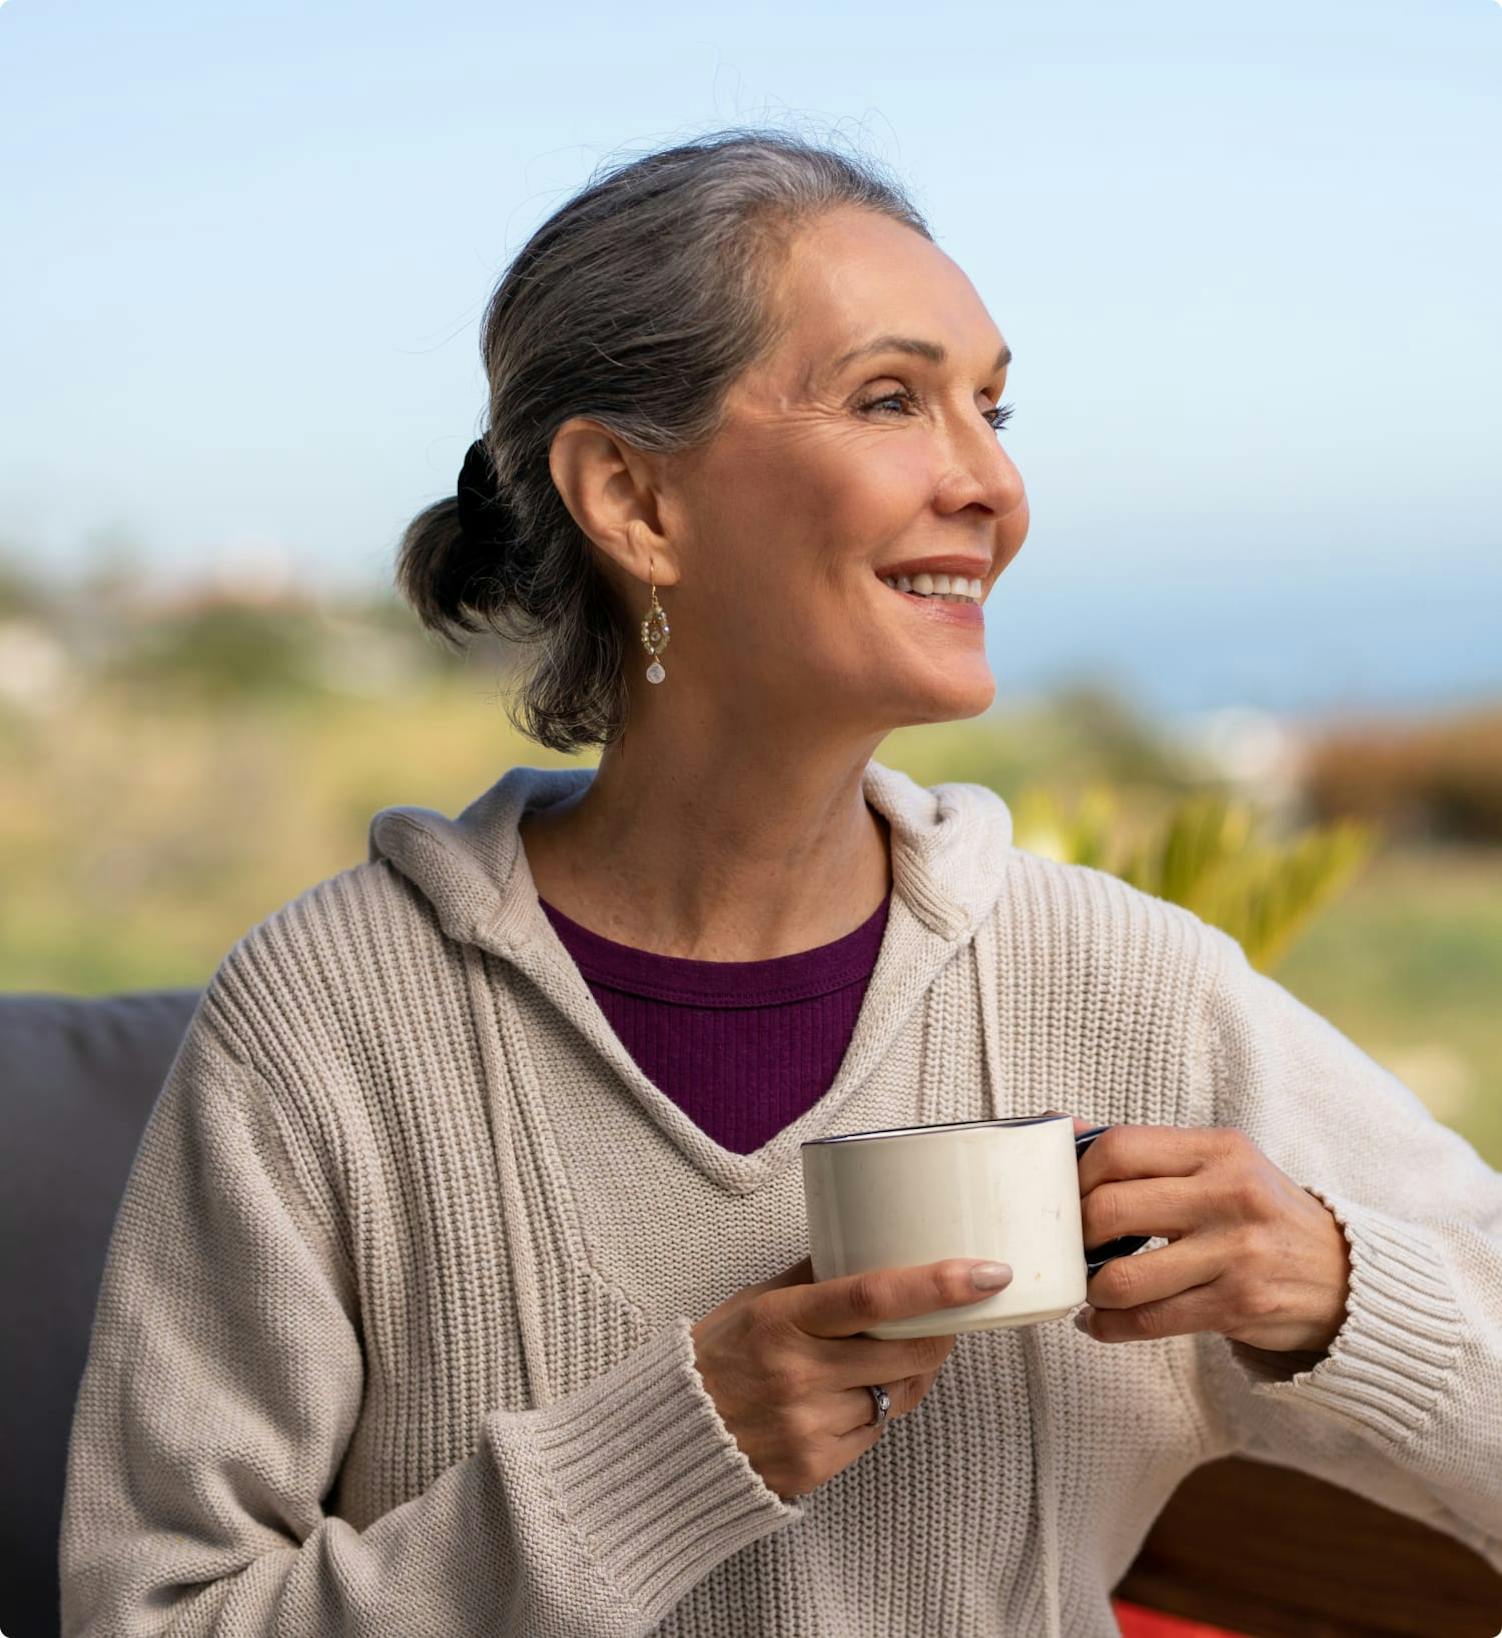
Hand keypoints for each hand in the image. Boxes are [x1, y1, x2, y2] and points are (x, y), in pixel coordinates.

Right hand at [690, 1254, 1013, 1500]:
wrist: (671, 1440)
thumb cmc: (717, 1356)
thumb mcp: (755, 1301)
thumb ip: (813, 1277)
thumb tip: (869, 1240)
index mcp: (782, 1320)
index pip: (875, 1296)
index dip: (939, 1285)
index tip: (989, 1272)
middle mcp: (797, 1373)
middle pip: (906, 1351)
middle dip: (943, 1332)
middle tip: (958, 1312)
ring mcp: (808, 1425)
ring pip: (898, 1393)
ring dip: (911, 1373)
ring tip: (893, 1354)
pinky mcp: (815, 1466)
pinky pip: (875, 1430)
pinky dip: (878, 1408)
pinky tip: (856, 1394)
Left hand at [1046, 1114, 1351, 1353]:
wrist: (1344, 1276)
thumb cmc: (1260, 1215)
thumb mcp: (1219, 1164)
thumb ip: (1149, 1152)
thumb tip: (1065, 1128)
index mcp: (1218, 1149)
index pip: (1119, 1147)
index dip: (1077, 1174)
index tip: (1067, 1196)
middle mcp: (1228, 1194)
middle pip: (1111, 1209)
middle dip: (1076, 1235)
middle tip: (1073, 1247)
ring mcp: (1236, 1252)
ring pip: (1124, 1277)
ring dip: (1091, 1290)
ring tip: (1090, 1290)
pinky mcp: (1238, 1304)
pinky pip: (1150, 1320)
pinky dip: (1111, 1326)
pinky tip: (1102, 1322)